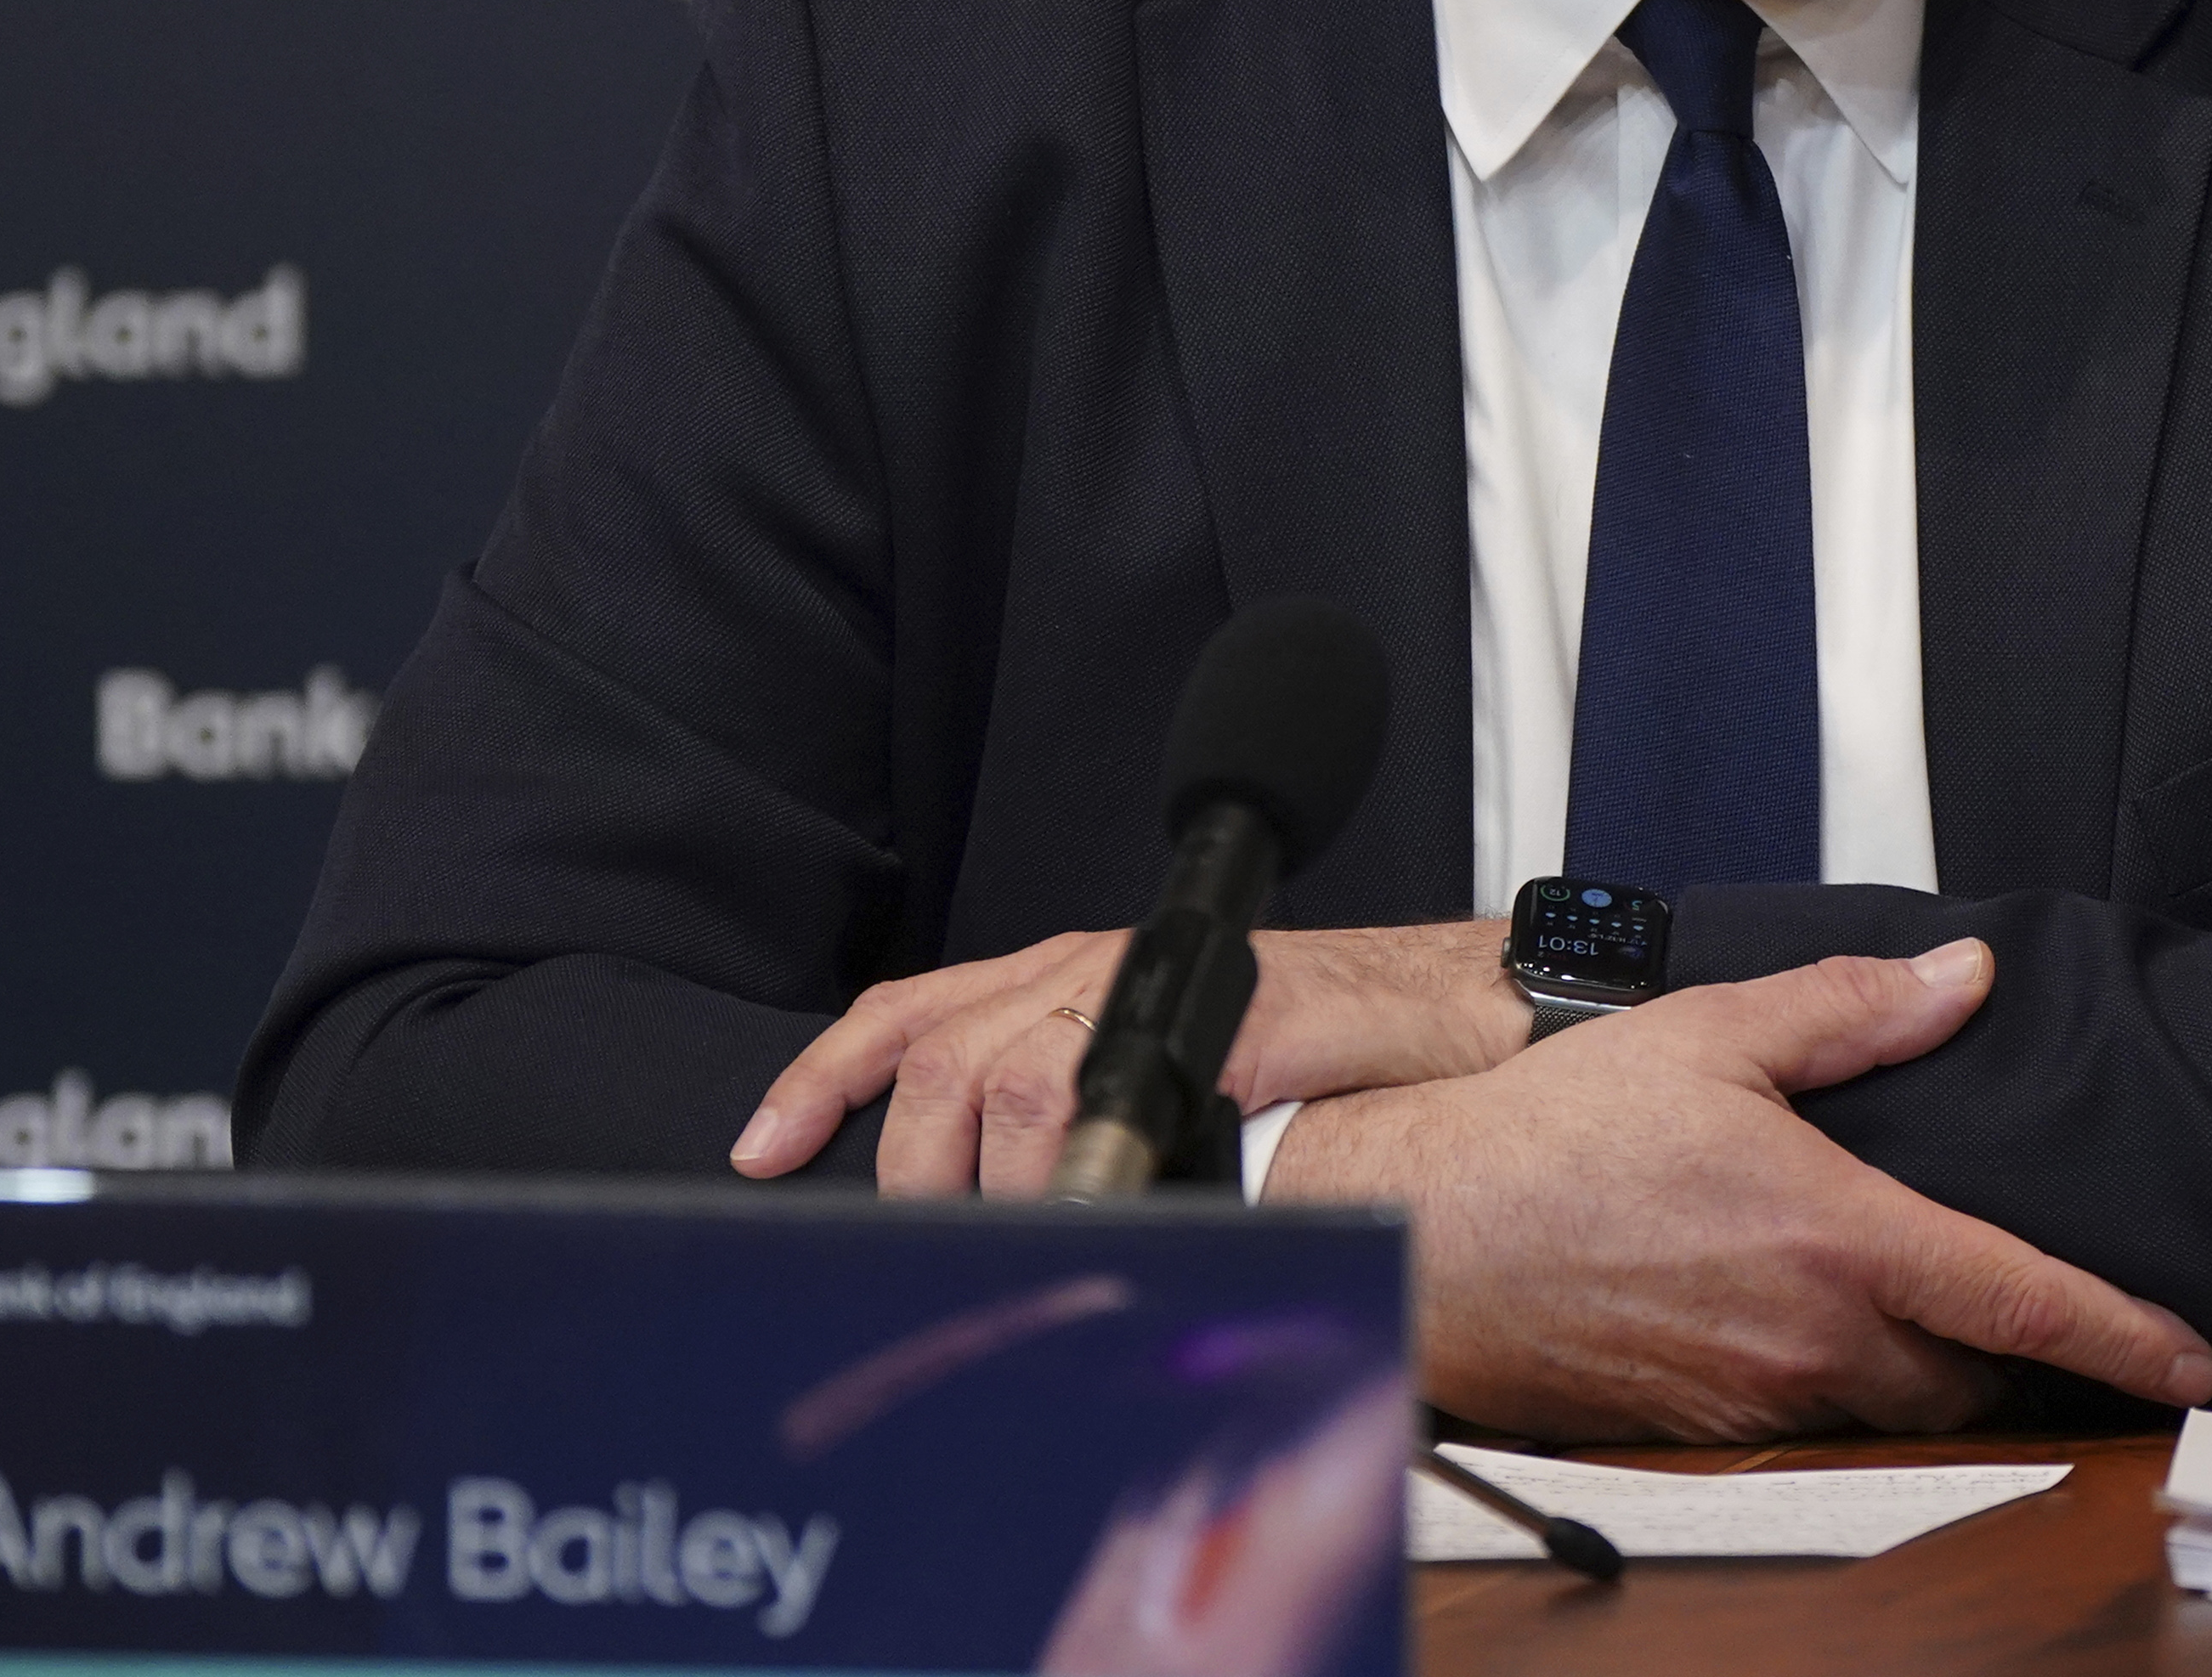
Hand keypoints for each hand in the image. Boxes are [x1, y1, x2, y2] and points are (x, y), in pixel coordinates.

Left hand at [729, 915, 1520, 1191]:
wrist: (1447, 1017)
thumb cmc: (1321, 1060)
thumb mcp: (1165, 1080)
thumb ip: (1080, 1123)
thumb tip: (996, 1217)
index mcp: (1066, 976)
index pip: (910, 1014)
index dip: (823, 1077)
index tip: (764, 1145)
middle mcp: (1092, 967)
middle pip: (940, 1060)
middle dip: (917, 1168)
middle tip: (947, 1242)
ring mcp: (1152, 985)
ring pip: (1002, 1076)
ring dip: (997, 1182)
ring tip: (1029, 1240)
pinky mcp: (1215, 1013)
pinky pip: (1101, 1085)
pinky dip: (1073, 1159)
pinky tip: (1081, 1201)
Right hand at [1265, 939, 2211, 1441]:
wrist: (1422, 1237)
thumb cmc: (1546, 1139)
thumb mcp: (1710, 1034)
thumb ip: (1851, 1007)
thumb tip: (1958, 979)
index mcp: (1835, 1238)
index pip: (2020, 1301)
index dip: (2121, 1334)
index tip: (2191, 1358)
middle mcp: (1810, 1339)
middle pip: (1968, 1376)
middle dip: (2003, 1347)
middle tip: (2009, 1298)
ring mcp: (1757, 1401)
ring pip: (1890, 1407)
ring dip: (1917, 1365)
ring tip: (1901, 1302)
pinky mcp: (1702, 1433)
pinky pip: (1807, 1421)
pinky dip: (1832, 1380)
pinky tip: (1795, 1321)